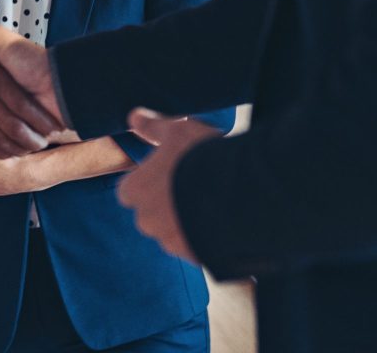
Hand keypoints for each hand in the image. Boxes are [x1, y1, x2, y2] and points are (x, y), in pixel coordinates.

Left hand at [116, 108, 219, 264]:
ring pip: (175, 233)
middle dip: (168, 204)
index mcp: (134, 192)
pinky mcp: (198, 258)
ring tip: (215, 202)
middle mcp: (147, 222)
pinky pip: (198, 249)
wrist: (246, 192)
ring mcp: (172, 243)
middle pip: (152, 214)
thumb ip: (152, 126)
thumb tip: (133, 116)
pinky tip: (226, 221)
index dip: (150, 182)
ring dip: (188, 222)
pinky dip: (208, 239)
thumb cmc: (203, 156)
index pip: (131, 191)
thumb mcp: (177, 130)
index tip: (170, 173)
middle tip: (195, 186)